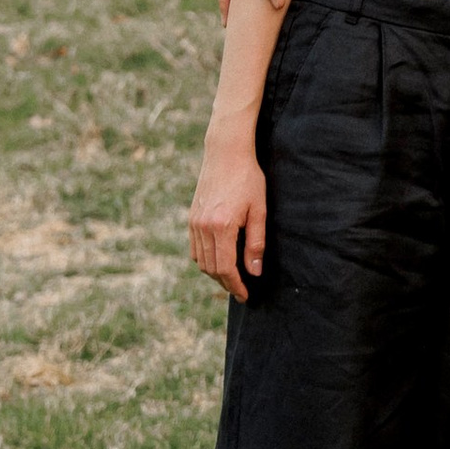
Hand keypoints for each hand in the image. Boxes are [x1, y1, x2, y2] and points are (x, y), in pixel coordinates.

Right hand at [189, 141, 266, 302]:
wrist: (226, 153)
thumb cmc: (248, 179)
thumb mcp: (258, 210)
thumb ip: (256, 243)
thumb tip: (255, 271)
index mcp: (222, 227)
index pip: (226, 268)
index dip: (236, 285)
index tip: (246, 295)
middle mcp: (203, 227)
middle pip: (211, 268)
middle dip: (226, 283)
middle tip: (241, 290)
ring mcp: (194, 223)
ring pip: (201, 261)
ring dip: (215, 273)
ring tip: (232, 278)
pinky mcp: (191, 218)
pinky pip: (195, 248)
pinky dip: (205, 260)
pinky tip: (219, 260)